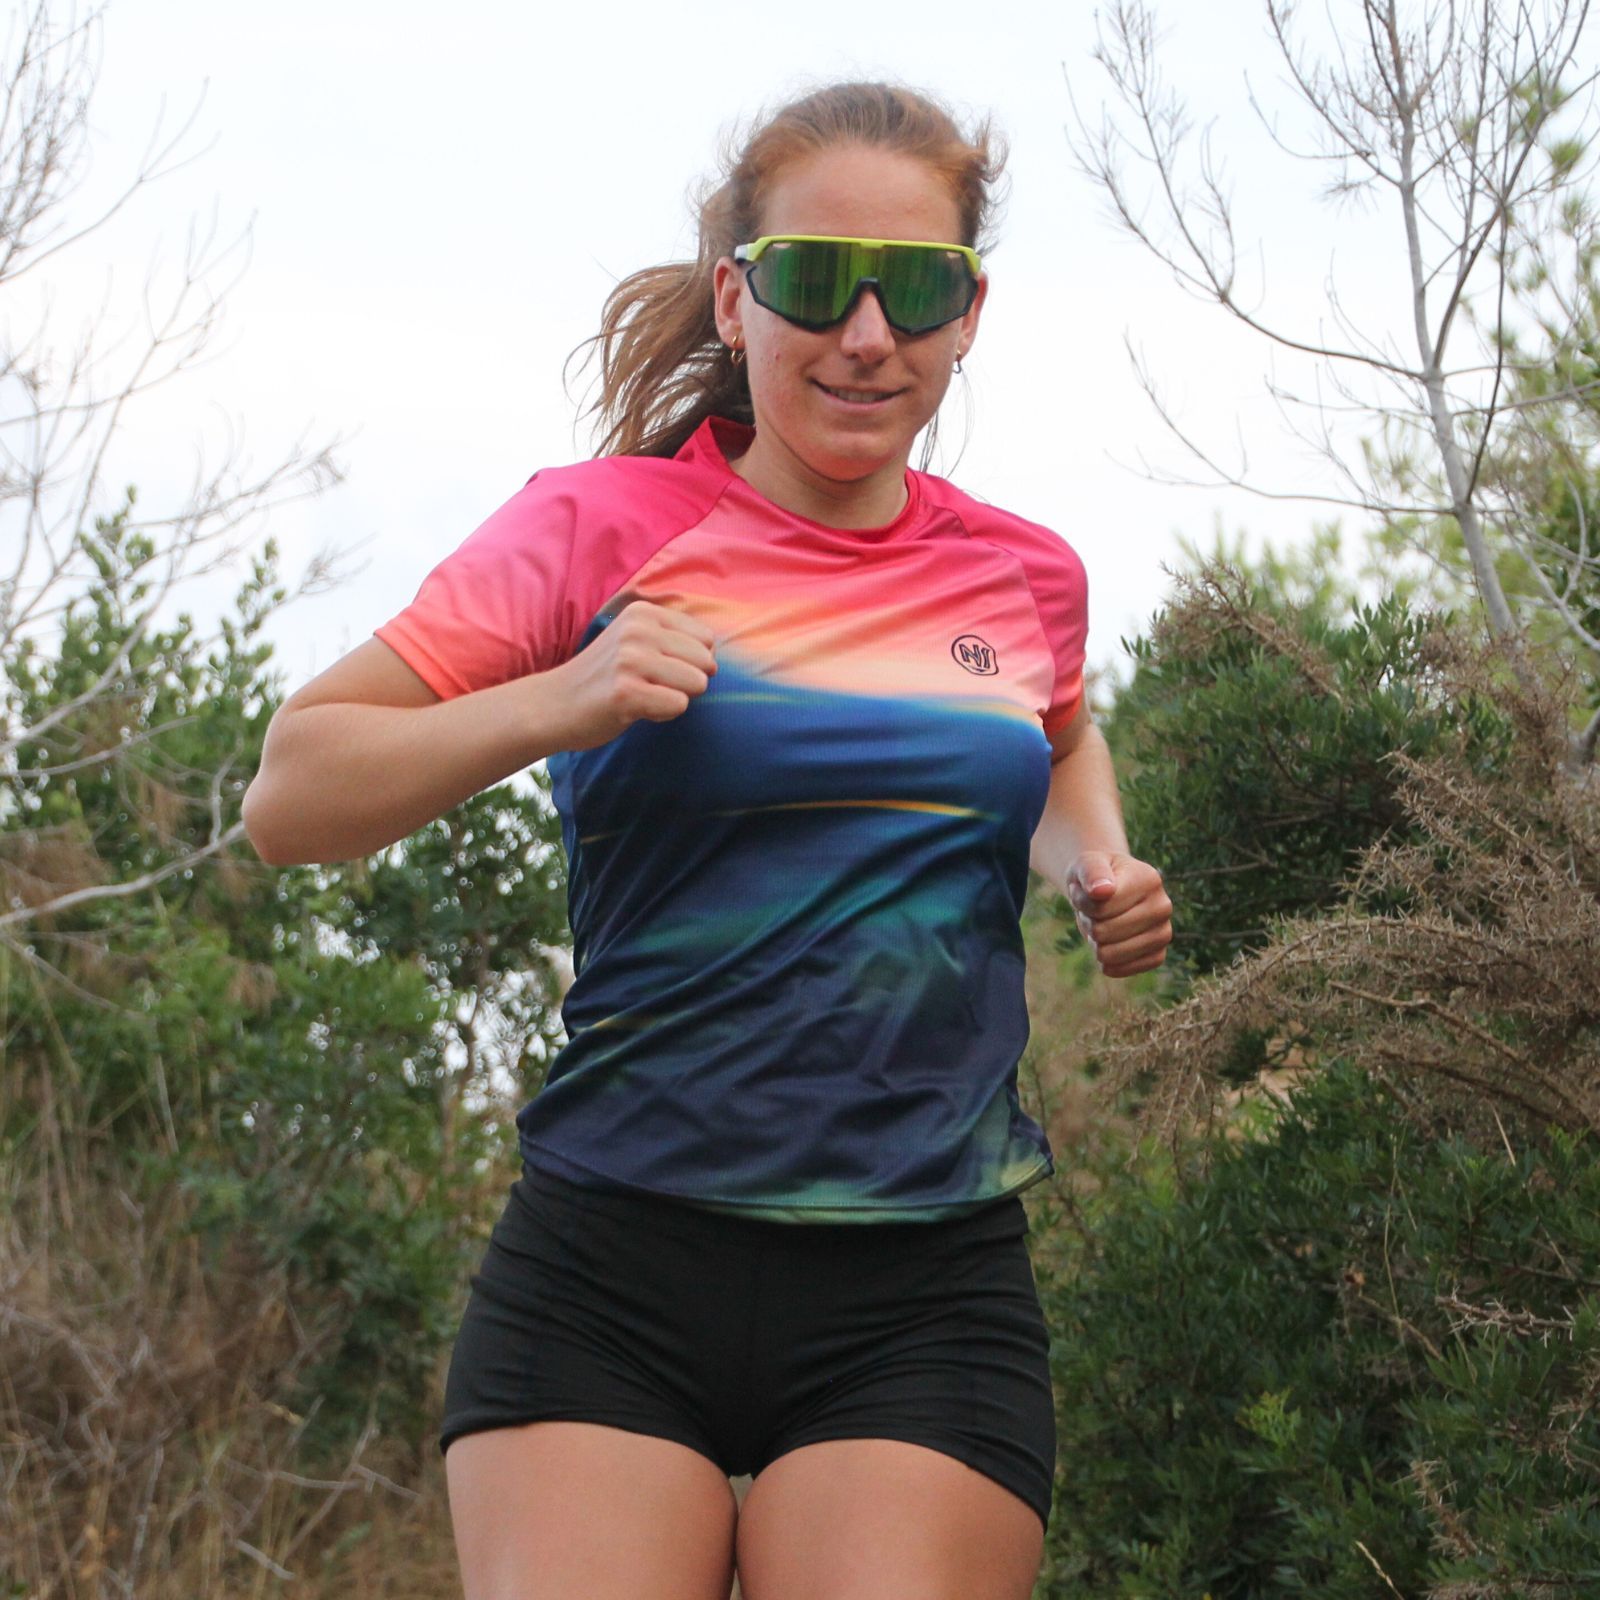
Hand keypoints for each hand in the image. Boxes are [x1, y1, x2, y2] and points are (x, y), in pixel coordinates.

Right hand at [552, 599, 717, 750]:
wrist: (554, 704)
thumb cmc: (604, 676)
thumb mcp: (633, 639)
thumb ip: (671, 636)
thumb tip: (716, 654)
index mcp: (643, 613)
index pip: (706, 638)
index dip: (692, 662)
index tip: (659, 669)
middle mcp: (638, 631)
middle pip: (706, 662)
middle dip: (688, 681)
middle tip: (651, 686)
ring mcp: (631, 660)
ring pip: (697, 684)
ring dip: (676, 698)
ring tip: (643, 696)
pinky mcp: (626, 693)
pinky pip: (678, 705)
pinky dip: (663, 714)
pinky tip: (636, 709)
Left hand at [1064, 851, 1172, 978]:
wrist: (1106, 890)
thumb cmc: (1095, 876)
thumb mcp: (1087, 863)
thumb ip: (1091, 872)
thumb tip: (1102, 891)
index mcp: (1149, 879)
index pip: (1101, 906)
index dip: (1082, 902)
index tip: (1087, 891)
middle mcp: (1163, 907)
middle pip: (1103, 932)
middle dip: (1089, 922)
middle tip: (1094, 910)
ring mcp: (1163, 933)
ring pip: (1108, 954)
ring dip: (1095, 941)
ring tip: (1103, 923)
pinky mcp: (1157, 956)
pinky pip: (1118, 970)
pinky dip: (1104, 959)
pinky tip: (1111, 942)